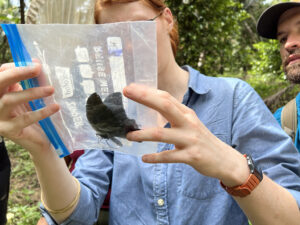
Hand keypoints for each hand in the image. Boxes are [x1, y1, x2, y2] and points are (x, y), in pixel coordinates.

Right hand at [0, 62, 59, 152]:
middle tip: (37, 69)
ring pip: (9, 100)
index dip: (16, 67)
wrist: (36, 139)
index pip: (1, 74)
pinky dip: (41, 112)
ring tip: (51, 89)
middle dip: (17, 73)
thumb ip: (29, 80)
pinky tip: (55, 107)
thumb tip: (37, 63)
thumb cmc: (30, 113)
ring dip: (31, 92)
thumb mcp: (28, 95)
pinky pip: (24, 119)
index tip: (35, 65)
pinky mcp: (8, 130)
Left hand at [124, 83, 248, 184]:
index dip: (148, 91)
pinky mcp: (191, 156)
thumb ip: (173, 115)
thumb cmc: (201, 140)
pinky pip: (169, 156)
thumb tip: (150, 109)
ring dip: (143, 134)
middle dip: (145, 98)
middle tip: (126, 92)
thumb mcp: (189, 124)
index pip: (166, 97)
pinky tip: (144, 158)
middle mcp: (188, 123)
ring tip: (129, 135)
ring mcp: (190, 139)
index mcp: (186, 113)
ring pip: (162, 134)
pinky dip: (155, 157)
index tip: (130, 87)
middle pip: (165, 106)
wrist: (224, 159)